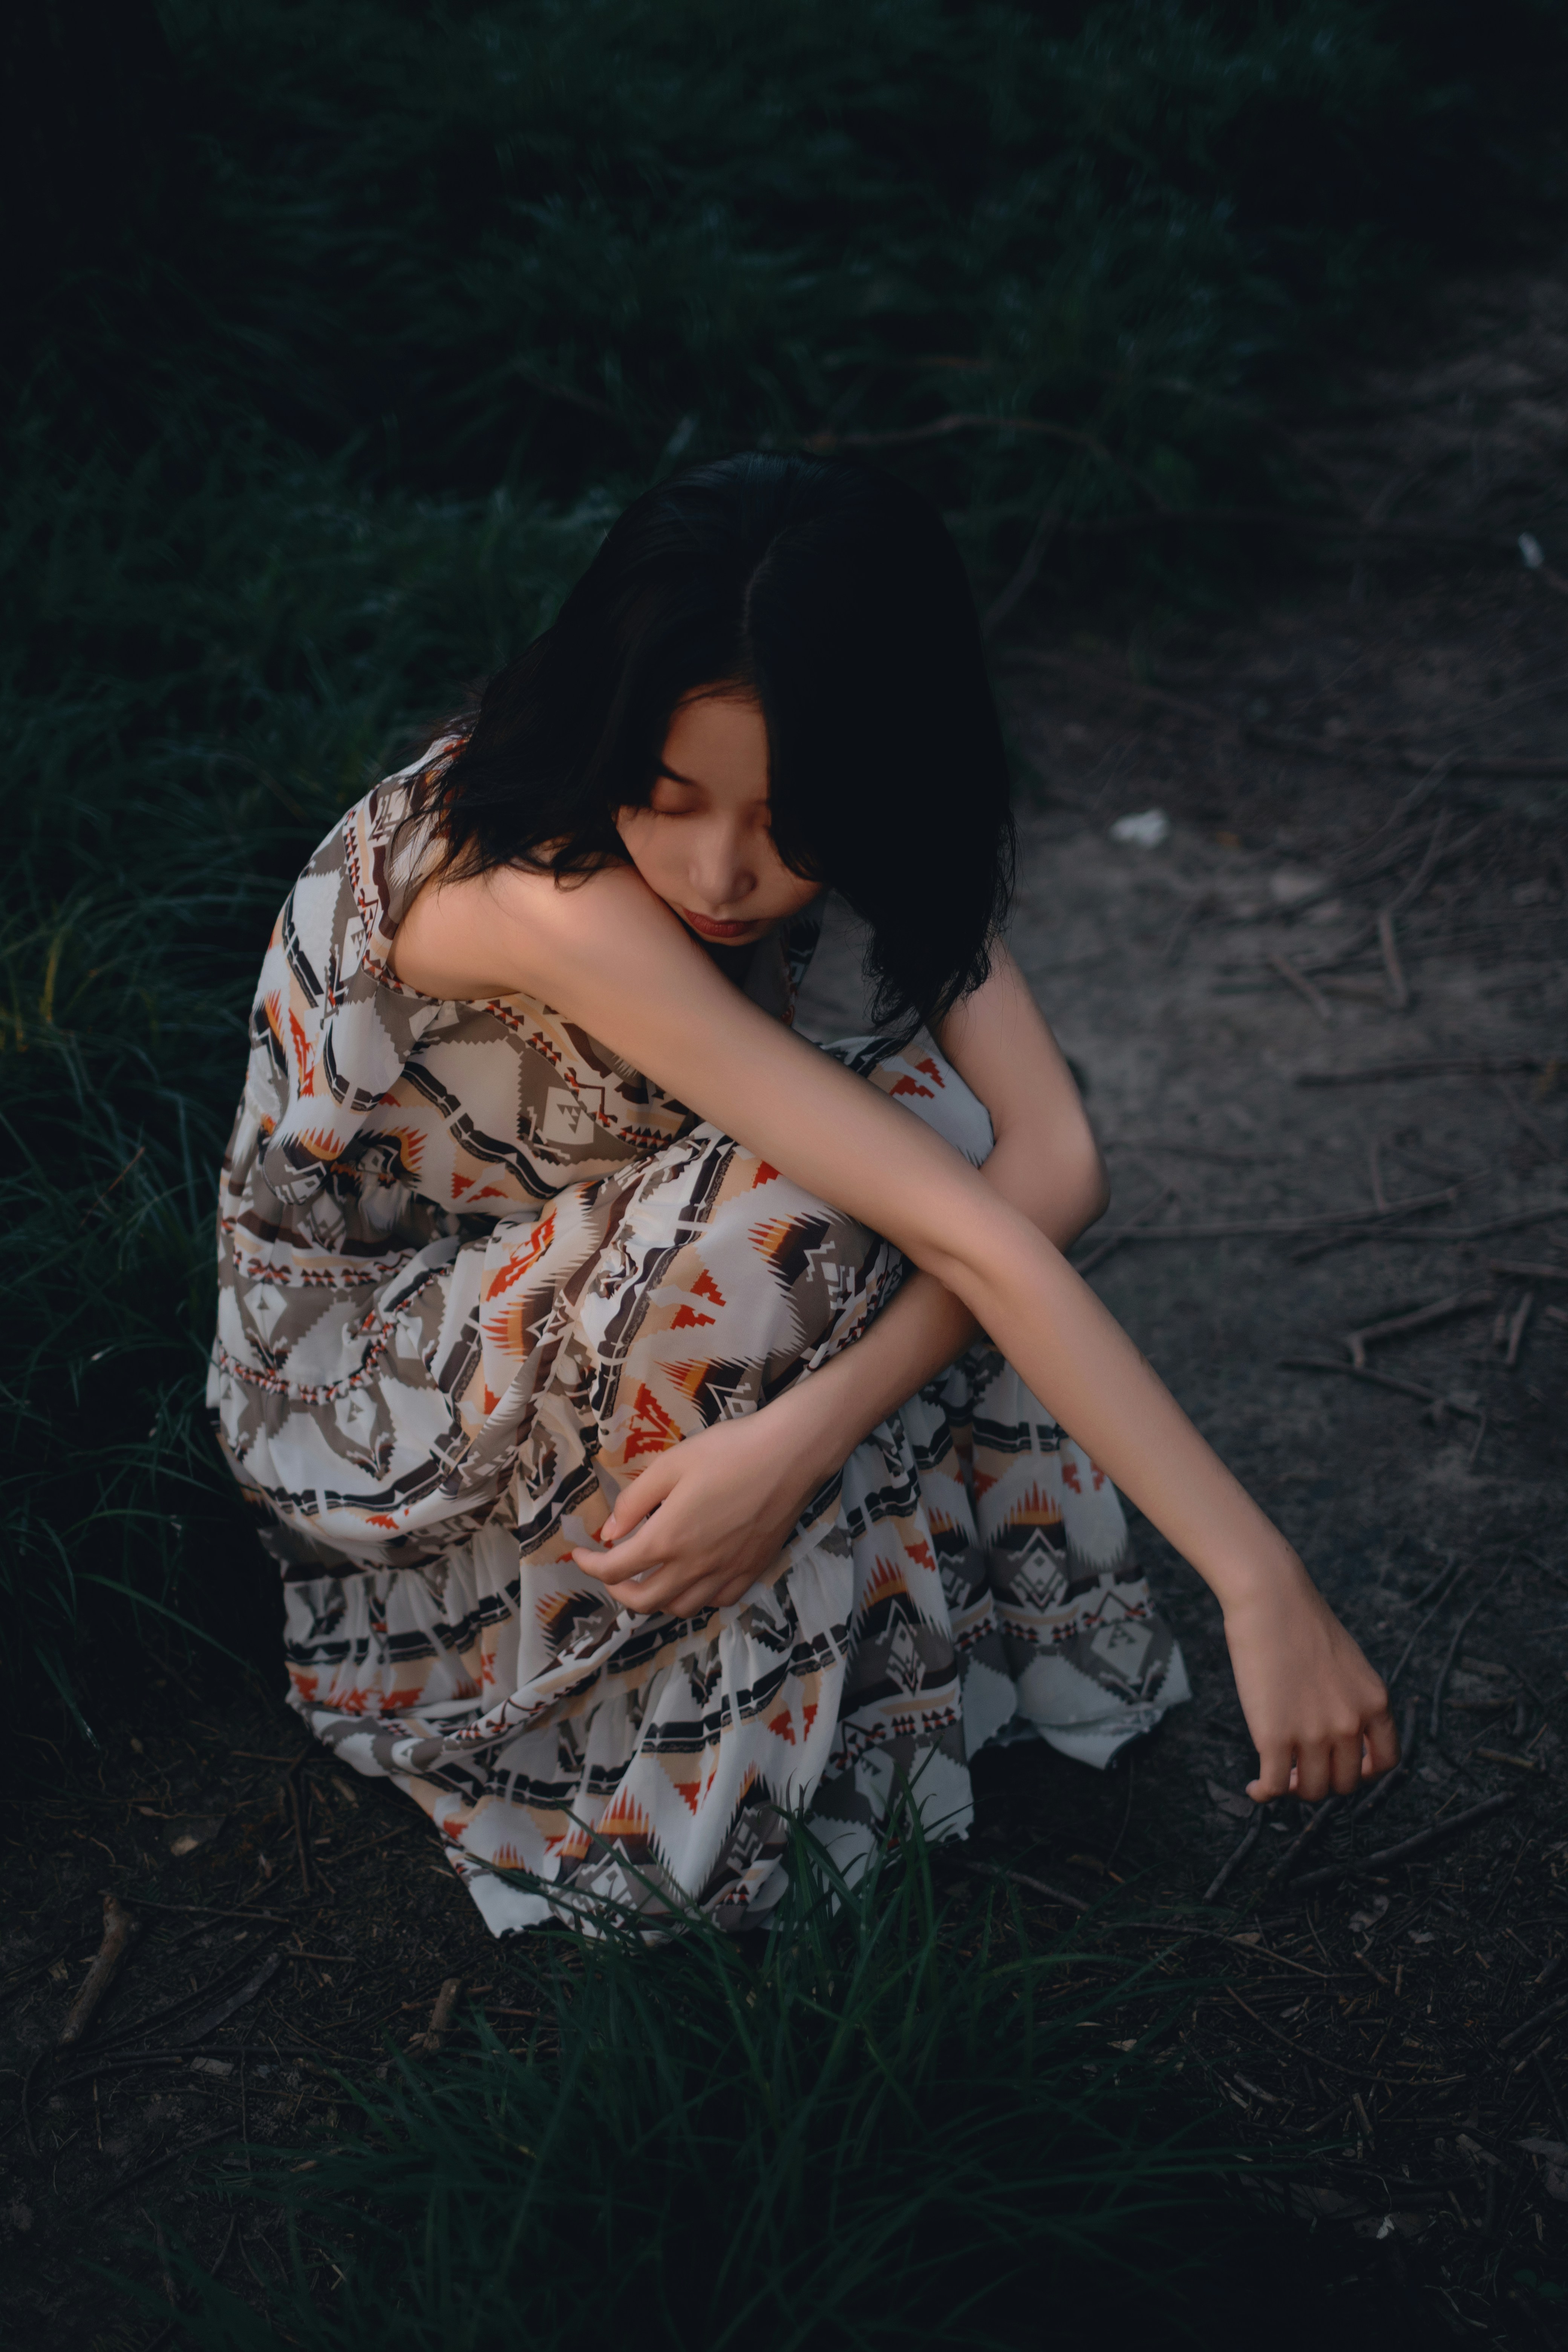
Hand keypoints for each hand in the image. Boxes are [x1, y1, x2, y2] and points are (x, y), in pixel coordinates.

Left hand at [570, 1407, 830, 1620]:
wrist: (790, 1456)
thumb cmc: (728, 1451)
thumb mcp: (671, 1464)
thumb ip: (635, 1501)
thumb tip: (609, 1532)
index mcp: (668, 1538)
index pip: (615, 1567)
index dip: (590, 1565)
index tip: (580, 1554)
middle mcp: (694, 1566)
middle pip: (643, 1601)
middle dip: (617, 1590)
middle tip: (610, 1570)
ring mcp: (725, 1573)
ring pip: (680, 1607)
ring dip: (655, 1598)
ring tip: (649, 1576)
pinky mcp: (751, 1571)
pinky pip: (717, 1601)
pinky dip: (696, 1597)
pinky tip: (693, 1576)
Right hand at [1222, 1557, 1398, 1802]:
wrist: (1271, 1599)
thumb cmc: (1300, 1623)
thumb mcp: (1348, 1663)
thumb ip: (1350, 1699)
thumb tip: (1333, 1731)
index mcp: (1375, 1702)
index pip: (1386, 1763)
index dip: (1365, 1774)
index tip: (1342, 1769)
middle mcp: (1350, 1724)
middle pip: (1345, 1783)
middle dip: (1323, 1782)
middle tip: (1299, 1770)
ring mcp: (1314, 1733)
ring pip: (1311, 1790)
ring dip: (1293, 1790)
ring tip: (1276, 1778)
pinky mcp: (1275, 1737)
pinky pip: (1274, 1786)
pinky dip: (1265, 1793)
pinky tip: (1255, 1788)